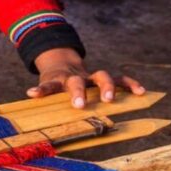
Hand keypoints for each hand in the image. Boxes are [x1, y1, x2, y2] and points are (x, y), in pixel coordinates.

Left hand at [28, 47, 145, 108]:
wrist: (60, 63)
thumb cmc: (54, 84)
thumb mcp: (47, 89)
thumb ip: (44, 98)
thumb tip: (29, 108)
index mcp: (57, 81)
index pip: (49, 85)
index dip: (41, 90)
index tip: (32, 94)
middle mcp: (75, 77)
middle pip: (76, 81)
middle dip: (78, 92)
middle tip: (79, 105)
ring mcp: (89, 77)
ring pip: (101, 76)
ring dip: (106, 86)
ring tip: (110, 99)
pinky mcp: (102, 79)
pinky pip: (119, 79)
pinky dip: (130, 84)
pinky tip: (141, 92)